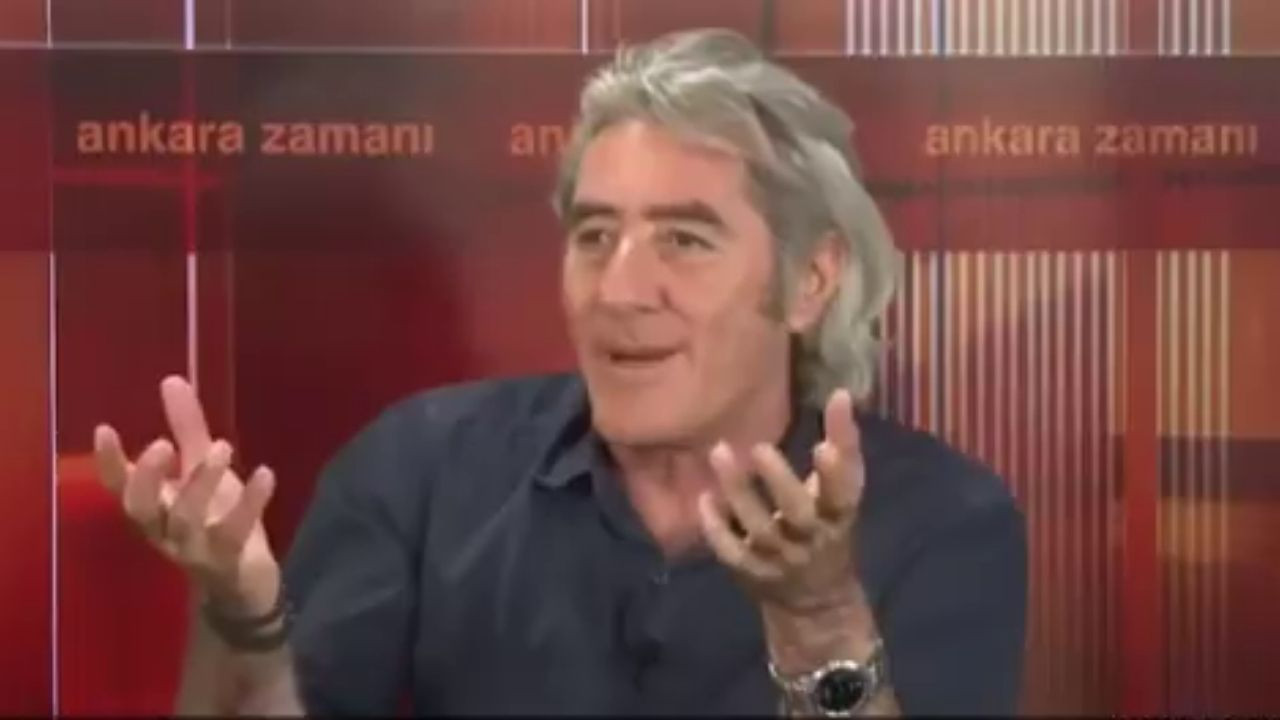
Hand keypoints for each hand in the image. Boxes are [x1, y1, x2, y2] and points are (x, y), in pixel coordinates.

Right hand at [94, 375, 279, 614]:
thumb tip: (172, 379)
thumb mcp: (202, 469)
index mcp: (153, 509)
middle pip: (140, 509)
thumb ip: (188, 428)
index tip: (104, 428)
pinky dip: (251, 503)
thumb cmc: (217, 521)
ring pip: (185, 521)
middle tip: (162, 443)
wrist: (245, 585)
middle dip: (147, 476)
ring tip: (222, 446)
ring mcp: (194, 550)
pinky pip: (234, 535)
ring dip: (202, 482)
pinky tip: (266, 473)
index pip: (119, 488)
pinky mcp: (227, 563)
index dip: (108, 463)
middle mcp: (164, 531)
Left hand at [697, 388, 863, 613]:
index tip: (823, 446)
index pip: (843, 495)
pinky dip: (716, 527)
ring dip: (738, 492)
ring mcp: (780, 559)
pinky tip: (704, 498)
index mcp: (839, 516)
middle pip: (797, 513)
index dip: (836, 472)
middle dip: (780, 482)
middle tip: (760, 447)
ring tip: (719, 452)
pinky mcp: (752, 572)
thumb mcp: (842, 492)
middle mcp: (811, 539)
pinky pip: (732, 551)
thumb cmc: (828, 527)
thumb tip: (840, 393)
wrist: (816, 599)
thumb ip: (843, 445)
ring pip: (759, 529)